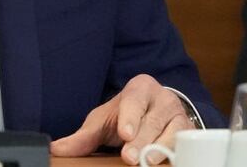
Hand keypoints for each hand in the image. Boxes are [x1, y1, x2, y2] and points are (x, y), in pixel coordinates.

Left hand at [49, 74, 193, 164]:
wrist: (154, 113)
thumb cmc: (126, 116)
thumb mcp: (103, 122)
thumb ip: (83, 137)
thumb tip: (56, 149)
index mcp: (140, 87)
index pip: (134, 100)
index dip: (130, 117)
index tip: (124, 133)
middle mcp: (163, 98)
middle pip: (153, 120)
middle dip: (141, 140)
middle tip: (130, 156)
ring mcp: (179, 115)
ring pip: (173, 132)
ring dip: (160, 148)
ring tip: (148, 161)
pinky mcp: (190, 132)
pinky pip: (185, 143)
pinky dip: (176, 152)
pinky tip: (167, 160)